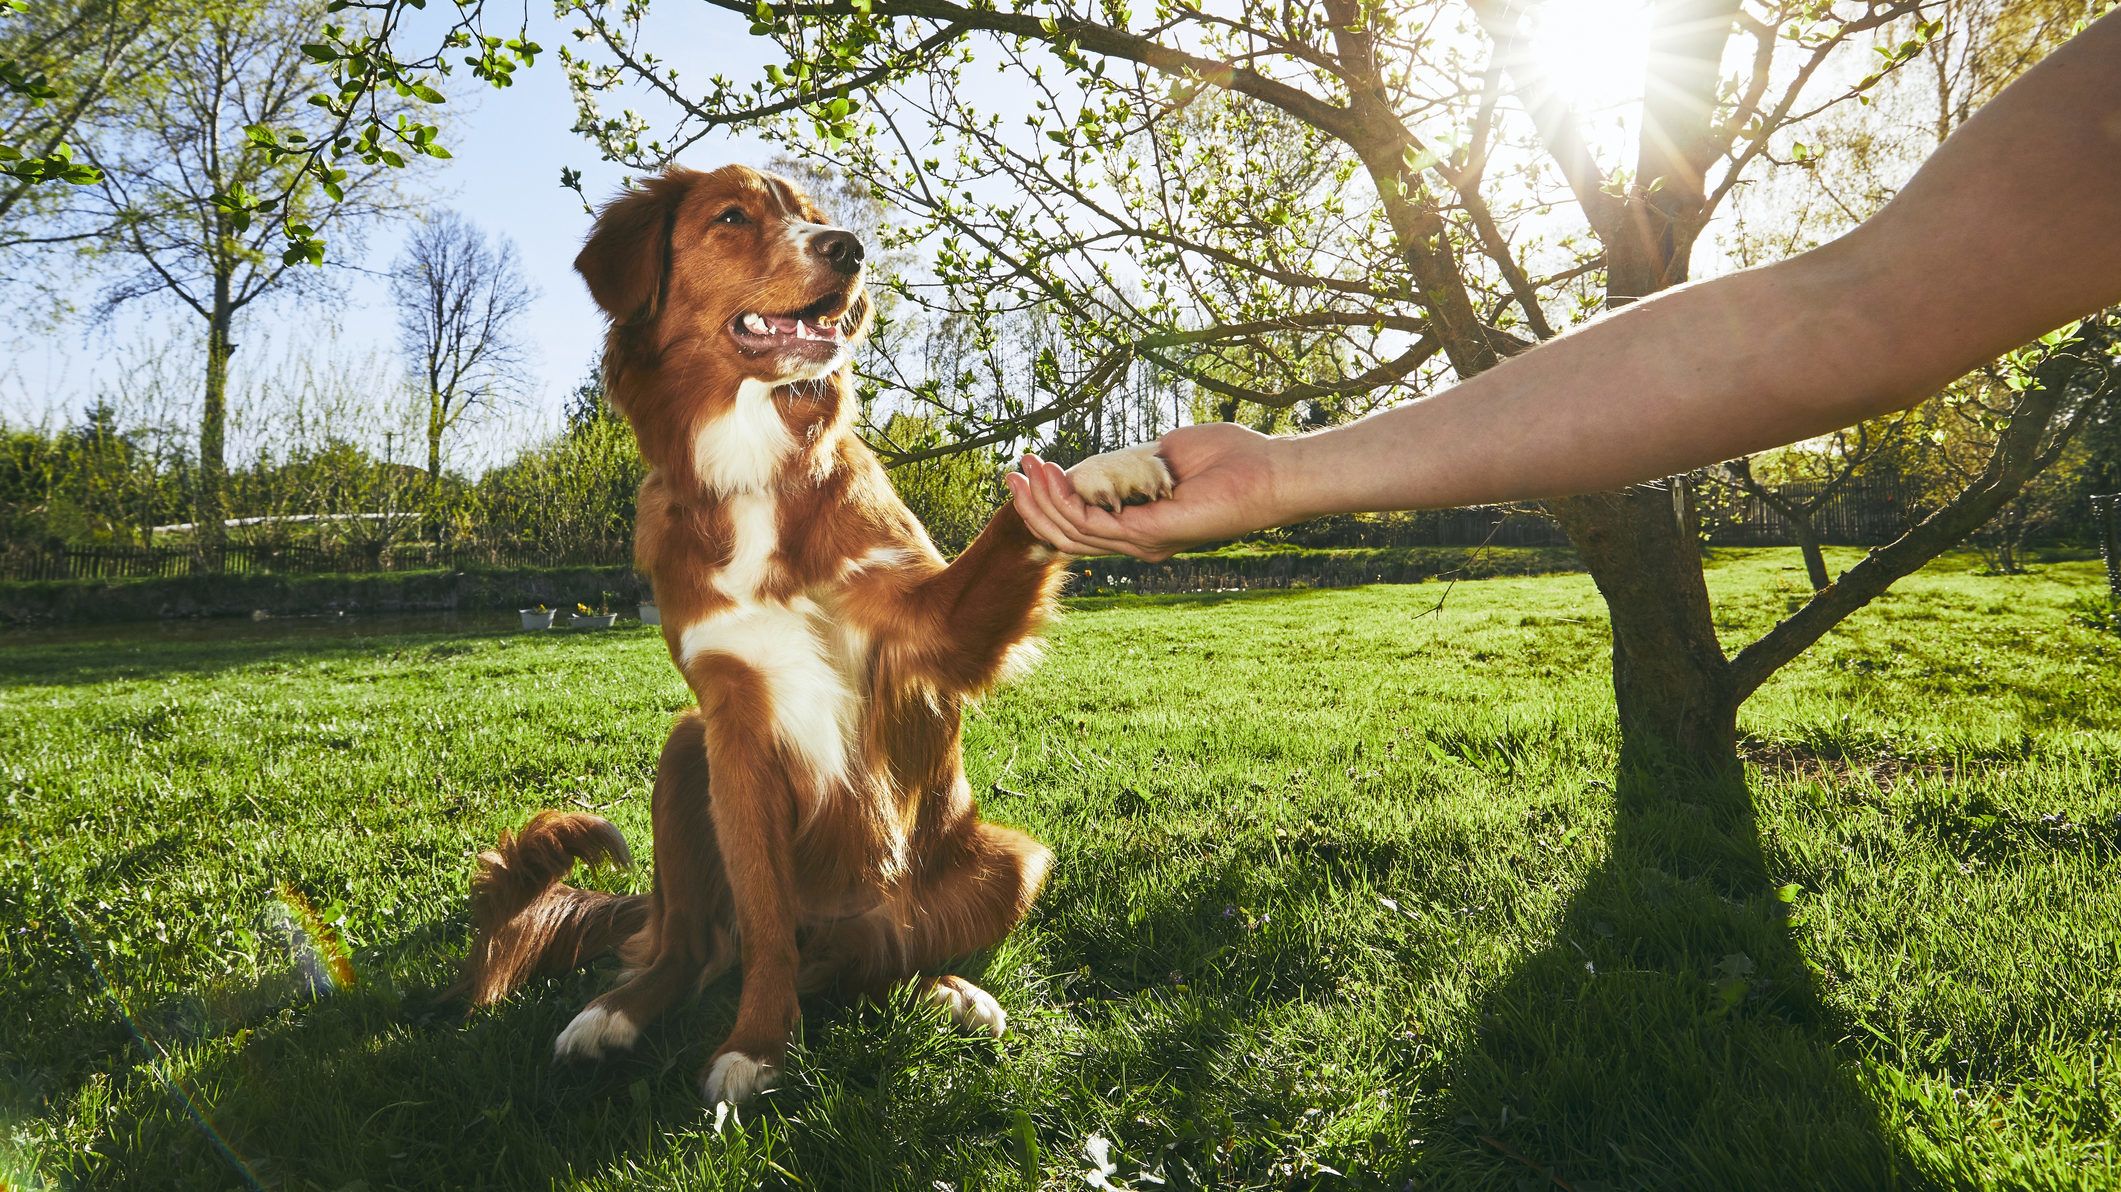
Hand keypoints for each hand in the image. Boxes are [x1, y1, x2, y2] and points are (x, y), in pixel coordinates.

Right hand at [1004, 423, 1292, 559]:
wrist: (1267, 470)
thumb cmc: (1228, 459)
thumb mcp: (1163, 454)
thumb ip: (1128, 462)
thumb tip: (1096, 461)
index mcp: (1141, 525)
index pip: (1082, 524)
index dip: (1049, 501)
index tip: (1028, 470)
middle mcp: (1138, 540)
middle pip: (1068, 534)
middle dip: (1034, 504)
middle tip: (1011, 474)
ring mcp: (1142, 541)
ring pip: (1073, 532)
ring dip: (1043, 500)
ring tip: (1025, 469)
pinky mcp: (1148, 536)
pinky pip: (1093, 524)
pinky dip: (1066, 500)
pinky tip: (1053, 475)